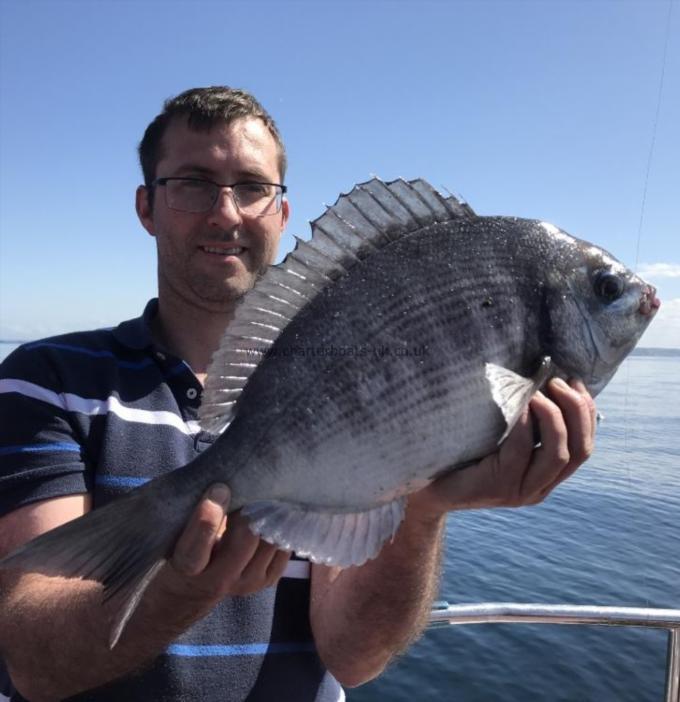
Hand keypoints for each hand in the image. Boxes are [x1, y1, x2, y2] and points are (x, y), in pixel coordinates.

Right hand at [161, 484, 290, 600]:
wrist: (194, 588)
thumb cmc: (184, 545)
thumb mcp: (178, 531)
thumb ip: (195, 511)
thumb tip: (220, 481)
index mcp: (188, 567)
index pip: (196, 549)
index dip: (208, 518)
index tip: (218, 489)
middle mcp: (219, 580)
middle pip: (246, 539)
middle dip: (250, 509)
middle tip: (251, 489)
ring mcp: (246, 583)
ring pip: (269, 542)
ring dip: (270, 516)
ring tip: (266, 497)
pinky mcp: (266, 580)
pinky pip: (284, 549)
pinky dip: (282, 529)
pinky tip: (275, 515)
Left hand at [411, 378, 595, 517]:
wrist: (426, 488)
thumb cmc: (461, 455)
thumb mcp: (500, 438)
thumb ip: (523, 423)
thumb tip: (540, 381)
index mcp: (545, 476)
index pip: (583, 448)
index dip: (586, 413)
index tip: (574, 382)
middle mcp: (539, 487)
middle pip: (579, 451)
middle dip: (576, 411)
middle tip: (557, 382)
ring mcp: (520, 490)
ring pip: (557, 454)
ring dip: (553, 417)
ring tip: (538, 392)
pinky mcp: (498, 486)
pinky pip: (521, 452)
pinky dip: (525, 425)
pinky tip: (520, 406)